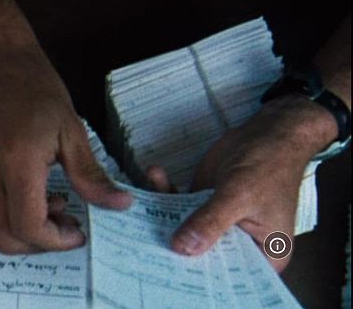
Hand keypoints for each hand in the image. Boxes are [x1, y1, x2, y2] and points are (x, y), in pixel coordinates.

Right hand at [0, 45, 132, 253]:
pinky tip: (24, 190)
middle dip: (36, 244)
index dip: (55, 241)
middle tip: (64, 226)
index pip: (27, 226)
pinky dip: (3, 212)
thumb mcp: (72, 130)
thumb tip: (119, 205)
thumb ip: (91, 175)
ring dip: (19, 230)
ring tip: (47, 205)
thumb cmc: (37, 90)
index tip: (77, 233)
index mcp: (15, 159)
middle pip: (1, 237)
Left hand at [156, 96, 336, 270]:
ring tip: (139, 205)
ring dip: (162, 215)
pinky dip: (166, 191)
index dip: (199, 275)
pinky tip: (156, 174)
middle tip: (141, 240)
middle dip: (173, 247)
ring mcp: (218, 224)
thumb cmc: (270, 164)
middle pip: (202, 255)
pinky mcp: (203, 203)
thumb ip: (211, 222)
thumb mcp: (240, 195)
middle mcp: (239, 244)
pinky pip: (179, 204)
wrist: (269, 132)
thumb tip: (182, 247)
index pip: (227, 276)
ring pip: (184, 229)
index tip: (166, 269)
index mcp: (263, 255)